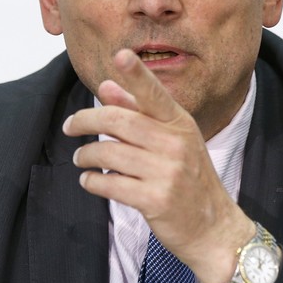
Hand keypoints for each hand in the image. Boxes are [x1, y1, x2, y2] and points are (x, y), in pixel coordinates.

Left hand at [63, 49, 253, 282]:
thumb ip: (138, 112)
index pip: (154, 94)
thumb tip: (105, 86)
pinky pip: (110, 184)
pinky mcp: (155, 200)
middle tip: (70, 126)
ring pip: (108, 152)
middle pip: (118, 121)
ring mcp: (167, 172)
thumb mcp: (172, 140)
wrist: (213, 226)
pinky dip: (92, 181)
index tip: (120, 55)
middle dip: (85, 120)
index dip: (136, 74)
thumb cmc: (188, 178)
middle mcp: (175, 144)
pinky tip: (90, 181)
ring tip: (81, 159)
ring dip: (85, 155)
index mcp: (180, 123)